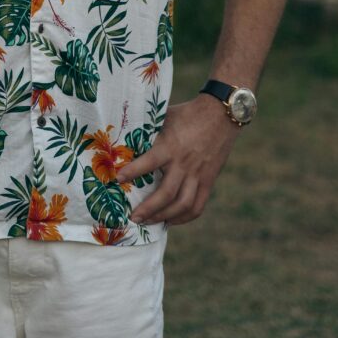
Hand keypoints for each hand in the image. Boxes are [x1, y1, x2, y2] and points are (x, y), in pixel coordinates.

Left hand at [115, 95, 241, 225]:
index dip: (132, 172)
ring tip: (149, 223)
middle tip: (134, 217)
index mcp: (170, 146)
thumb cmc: (187, 114)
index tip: (117, 180)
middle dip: (148, 209)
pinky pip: (198, 206)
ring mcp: (198, 174)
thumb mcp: (165, 118)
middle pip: (165, 194)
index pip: (148, 163)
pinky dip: (184, 217)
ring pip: (182, 204)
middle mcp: (183, 163)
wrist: (220, 115)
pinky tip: (172, 221)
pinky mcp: (208, 180)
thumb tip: (127, 138)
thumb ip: (150, 132)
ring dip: (164, 217)